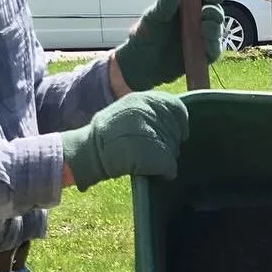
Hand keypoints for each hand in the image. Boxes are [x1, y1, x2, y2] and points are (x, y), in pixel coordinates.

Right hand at [61, 93, 188, 190]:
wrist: (90, 150)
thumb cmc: (107, 133)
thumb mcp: (126, 109)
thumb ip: (148, 110)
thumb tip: (171, 119)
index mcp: (145, 99)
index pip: (176, 106)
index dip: (181, 121)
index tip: (180, 133)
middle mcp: (150, 112)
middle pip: (176, 130)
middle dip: (172, 142)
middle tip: (160, 150)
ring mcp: (152, 133)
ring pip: (174, 148)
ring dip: (168, 156)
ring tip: (152, 159)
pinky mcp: (154, 155)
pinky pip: (170, 166)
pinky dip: (167, 171)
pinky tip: (158, 172)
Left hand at [114, 0, 225, 89]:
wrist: (142, 62)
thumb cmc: (146, 34)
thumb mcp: (152, 18)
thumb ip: (163, 5)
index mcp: (187, 2)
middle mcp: (198, 17)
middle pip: (215, 10)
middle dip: (214, 11)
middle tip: (206, 13)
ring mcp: (202, 36)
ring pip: (217, 29)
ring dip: (215, 28)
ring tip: (205, 29)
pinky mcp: (203, 54)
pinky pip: (214, 50)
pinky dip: (213, 47)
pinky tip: (207, 46)